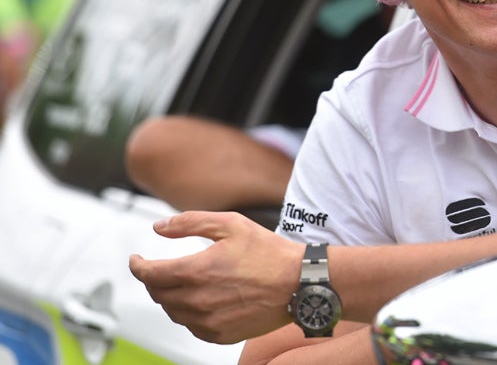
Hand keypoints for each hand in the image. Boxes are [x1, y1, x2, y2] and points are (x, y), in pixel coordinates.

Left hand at [129, 211, 301, 343]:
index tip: (136, 260)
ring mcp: (207, 321)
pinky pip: (191, 325)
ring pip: (172, 311)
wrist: (298, 284)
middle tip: (163, 268)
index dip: (137, 266)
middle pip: (158, 293)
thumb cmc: (269, 252)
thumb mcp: (231, 224)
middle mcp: (197, 300)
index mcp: (196, 271)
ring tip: (186, 282)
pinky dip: (189, 312)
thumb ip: (190, 223)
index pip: (149, 274)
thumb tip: (158, 228)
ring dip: (171, 296)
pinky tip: (204, 299)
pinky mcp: (218, 335)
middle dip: (155, 279)